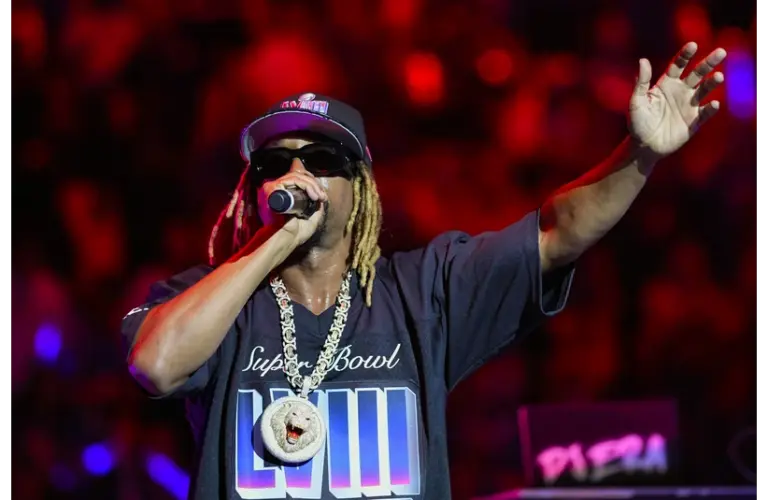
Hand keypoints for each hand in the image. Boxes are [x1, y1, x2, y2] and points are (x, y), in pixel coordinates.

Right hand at [260, 172, 327, 246]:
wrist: (288, 240)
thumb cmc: (296, 233)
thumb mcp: (311, 218)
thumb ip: (316, 208)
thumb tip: (322, 197)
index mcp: (284, 193)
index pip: (296, 176)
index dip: (310, 181)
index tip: (321, 194)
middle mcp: (278, 188)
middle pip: (298, 174)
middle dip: (314, 183)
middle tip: (322, 196)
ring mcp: (274, 187)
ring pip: (297, 176)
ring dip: (312, 185)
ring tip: (319, 197)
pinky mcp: (274, 188)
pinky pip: (293, 180)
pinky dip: (306, 185)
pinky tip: (313, 196)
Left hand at [629, 42, 725, 157]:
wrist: (644, 146)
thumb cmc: (638, 123)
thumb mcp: (636, 102)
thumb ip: (641, 82)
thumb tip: (642, 60)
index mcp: (666, 84)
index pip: (678, 65)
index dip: (685, 55)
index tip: (693, 45)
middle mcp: (681, 91)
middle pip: (697, 73)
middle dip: (708, 63)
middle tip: (720, 52)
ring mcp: (689, 105)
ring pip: (704, 90)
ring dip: (712, 83)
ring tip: (718, 77)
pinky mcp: (694, 121)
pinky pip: (705, 113)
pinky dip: (710, 109)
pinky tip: (713, 104)